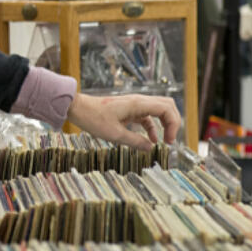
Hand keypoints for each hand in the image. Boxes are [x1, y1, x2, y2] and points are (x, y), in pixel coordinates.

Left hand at [65, 92, 181, 149]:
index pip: (167, 109)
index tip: (168, 141)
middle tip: (170, 140)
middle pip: (167, 106)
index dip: (173, 125)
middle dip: (173, 122)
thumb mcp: (114, 135)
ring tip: (163, 142)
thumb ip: (135, 142)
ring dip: (164, 124)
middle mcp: (139, 101)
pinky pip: (148, 116)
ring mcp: (135, 105)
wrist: (78, 108)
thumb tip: (151, 148)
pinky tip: (152, 140)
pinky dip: (153, 127)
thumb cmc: (93, 118)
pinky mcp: (130, 110)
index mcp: (138, 104)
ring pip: (159, 110)